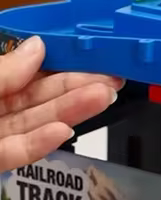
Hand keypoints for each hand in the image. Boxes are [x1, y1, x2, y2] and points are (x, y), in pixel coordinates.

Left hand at [0, 35, 122, 172]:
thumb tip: (36, 47)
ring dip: (72, 112)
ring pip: (37, 123)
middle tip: (111, 82)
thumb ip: (3, 70)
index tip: (91, 57)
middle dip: (77, 88)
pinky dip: (42, 143)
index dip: (59, 63)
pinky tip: (64, 131)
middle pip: (39, 97)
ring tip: (102, 99)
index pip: (27, 69)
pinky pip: (20, 151)